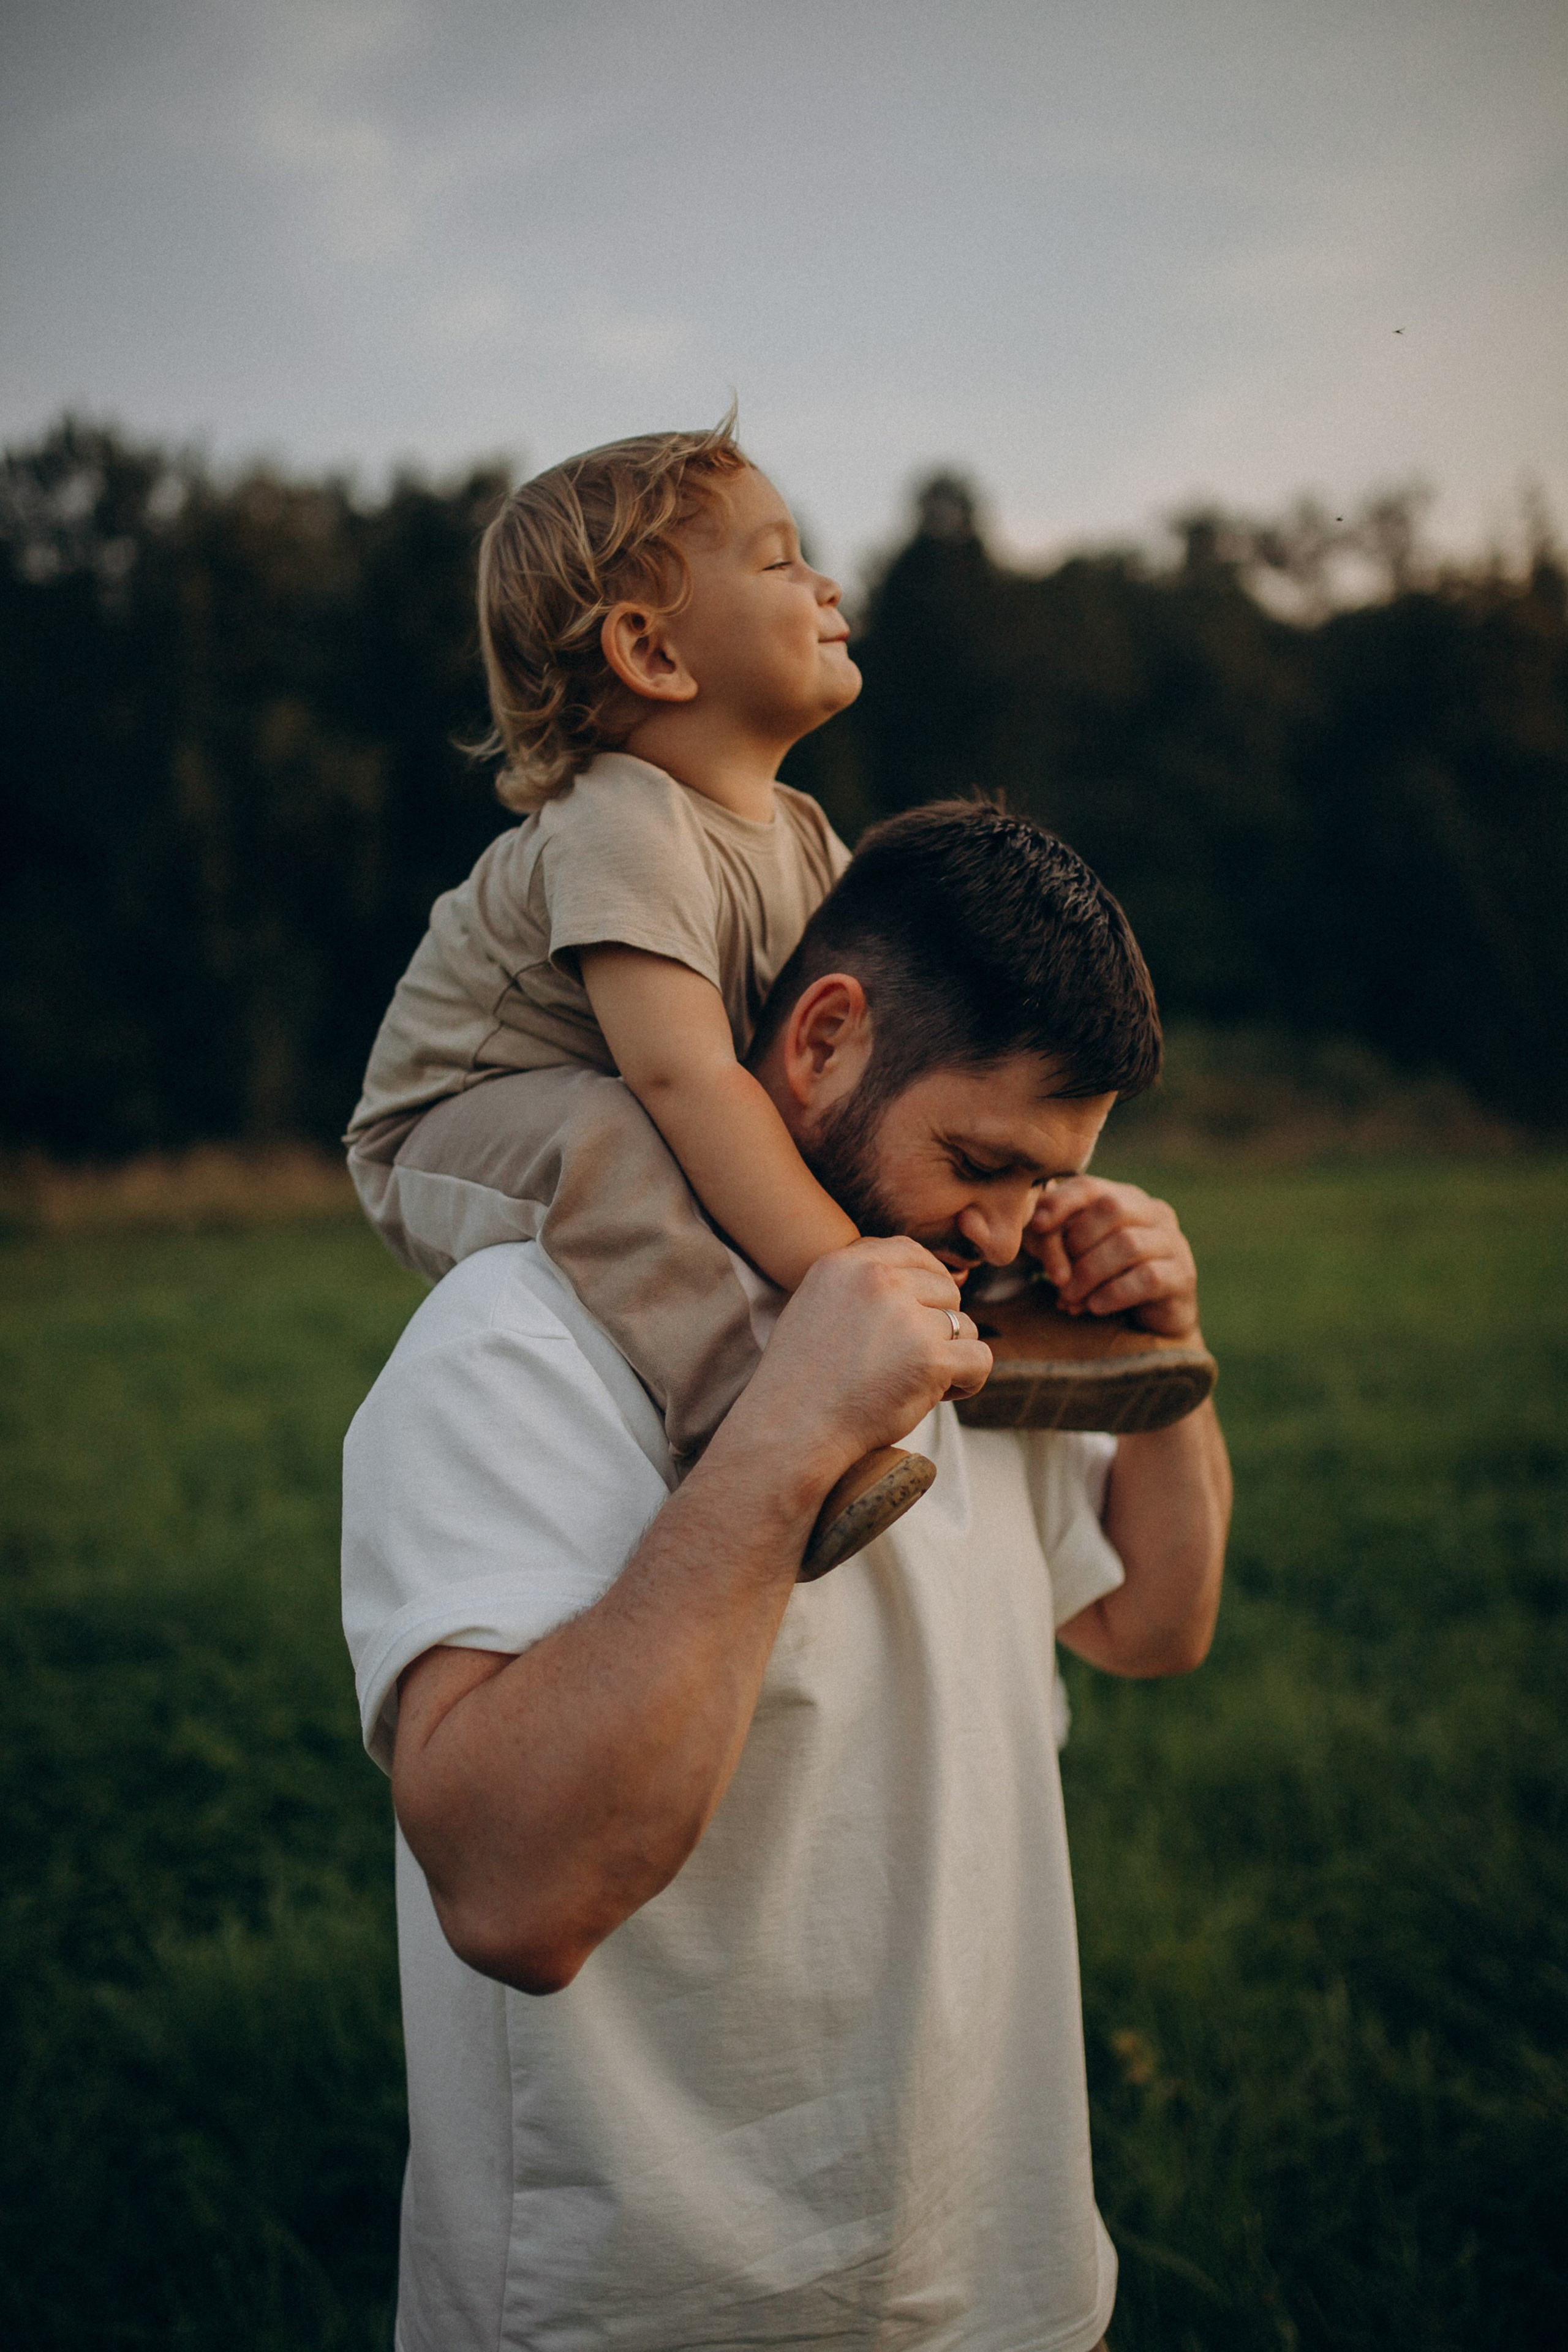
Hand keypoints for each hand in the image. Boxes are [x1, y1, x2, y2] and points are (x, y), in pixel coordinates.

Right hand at [721, 1237, 991, 1490]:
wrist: (791, 1431)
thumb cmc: (802, 1379)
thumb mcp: (816, 1305)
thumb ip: (861, 1285)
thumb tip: (923, 1280)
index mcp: (845, 1263)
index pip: (910, 1252)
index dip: (925, 1283)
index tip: (918, 1315)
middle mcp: (877, 1280)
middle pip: (944, 1290)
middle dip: (937, 1325)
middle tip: (909, 1360)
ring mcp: (906, 1317)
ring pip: (965, 1325)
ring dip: (950, 1355)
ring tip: (915, 1381)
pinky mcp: (931, 1358)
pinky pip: (980, 1358)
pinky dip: (968, 1381)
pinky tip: (939, 1395)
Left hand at [1025, 1176, 1200, 1340]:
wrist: (1152, 1321)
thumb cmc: (1107, 1281)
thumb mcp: (1078, 1256)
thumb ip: (1056, 1239)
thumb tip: (1034, 1230)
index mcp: (1126, 1199)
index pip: (1090, 1187)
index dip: (1061, 1202)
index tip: (1036, 1225)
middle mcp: (1154, 1213)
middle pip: (1111, 1208)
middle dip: (1075, 1243)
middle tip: (1057, 1279)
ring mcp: (1173, 1242)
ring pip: (1127, 1244)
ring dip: (1089, 1274)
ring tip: (1070, 1299)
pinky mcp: (1182, 1276)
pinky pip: (1147, 1277)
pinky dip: (1113, 1293)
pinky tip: (1095, 1307)